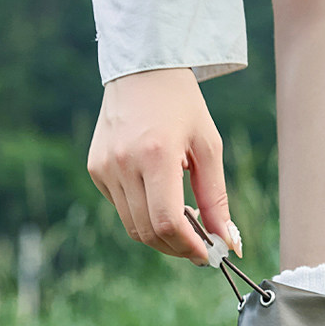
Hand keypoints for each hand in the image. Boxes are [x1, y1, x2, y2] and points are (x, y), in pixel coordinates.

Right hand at [86, 68, 241, 264]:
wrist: (142, 71)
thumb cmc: (182, 106)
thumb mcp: (208, 148)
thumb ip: (216, 199)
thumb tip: (229, 243)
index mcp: (155, 155)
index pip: (167, 222)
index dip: (189, 247)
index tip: (208, 254)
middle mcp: (123, 163)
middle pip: (148, 232)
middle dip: (177, 247)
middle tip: (201, 245)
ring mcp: (104, 167)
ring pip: (132, 227)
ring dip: (161, 236)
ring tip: (185, 221)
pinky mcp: (95, 169)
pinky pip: (122, 208)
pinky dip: (143, 216)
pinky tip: (161, 198)